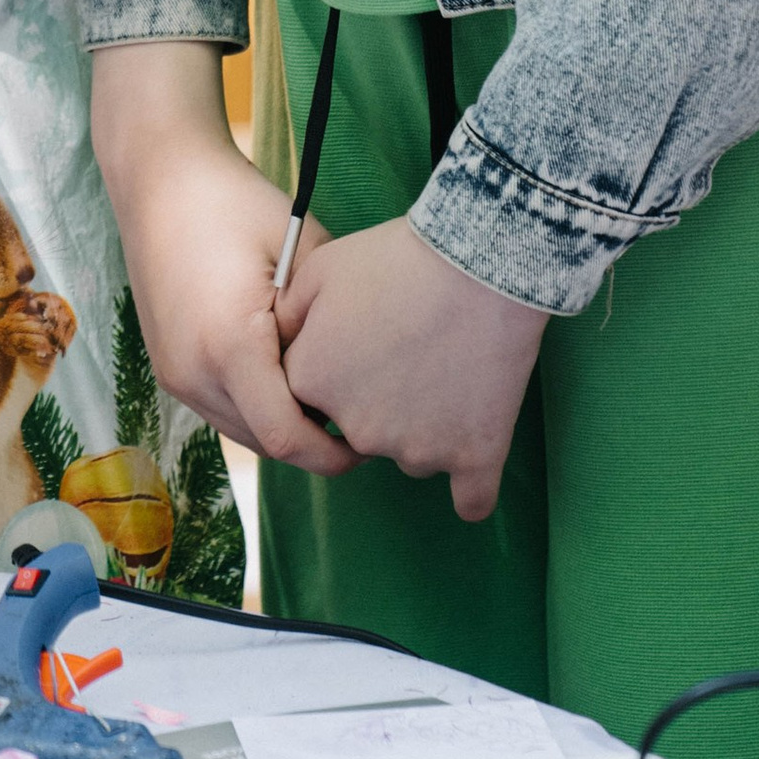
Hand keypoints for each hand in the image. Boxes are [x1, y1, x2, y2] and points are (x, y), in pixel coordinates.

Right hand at [90, 39, 355, 475]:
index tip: (366, 438)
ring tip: (319, 394)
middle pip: (264, 443)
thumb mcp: (302, 249)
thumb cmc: (234, 202)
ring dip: (280, 426)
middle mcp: (192, 373)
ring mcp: (173, 373)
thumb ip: (330, 318)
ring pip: (239, 431)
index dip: (330, 453)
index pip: (285, 437)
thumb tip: (357, 370)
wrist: (160, 176)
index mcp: (228, 346)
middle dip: (311, 442)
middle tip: (353, 415)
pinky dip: (253, 406)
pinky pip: (219, 409)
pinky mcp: (167, 366)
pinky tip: (281, 372)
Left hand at [276, 216, 546, 520]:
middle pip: (361, 428)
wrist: (478, 262)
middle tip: (408, 346)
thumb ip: (288, 314)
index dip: (339, 363)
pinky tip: (471, 455)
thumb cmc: (396, 259)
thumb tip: (280, 341)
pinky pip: (471, 499)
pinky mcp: (473, 458)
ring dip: (425, 424)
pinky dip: (471, 484)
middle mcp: (358, 430)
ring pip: (412, 453)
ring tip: (448, 364)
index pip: (313, 393)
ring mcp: (417, 450)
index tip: (364, 338)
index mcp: (315, 383)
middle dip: (378, 397)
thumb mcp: (320, 268)